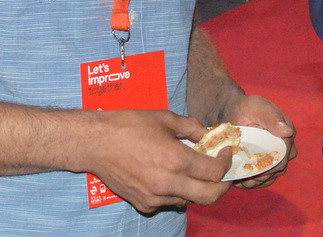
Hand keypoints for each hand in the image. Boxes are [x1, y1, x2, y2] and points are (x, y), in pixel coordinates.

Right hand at [86, 109, 232, 213]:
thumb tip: (210, 134)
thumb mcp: (165, 118)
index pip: (215, 172)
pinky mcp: (144, 204)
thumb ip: (192, 128)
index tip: (226, 153)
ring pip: (189, 200)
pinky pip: (170, 202)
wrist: (96, 143)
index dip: (226, 163)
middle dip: (222, 185)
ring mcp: (155, 197)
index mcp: (177, 160)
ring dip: (197, 188)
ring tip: (192, 170)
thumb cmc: (129, 126)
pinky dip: (176, 191)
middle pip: (209, 196)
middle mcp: (168, 183)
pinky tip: (168, 175)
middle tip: (222, 172)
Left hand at [218, 94, 296, 188]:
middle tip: (247, 177)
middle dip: (264, 174)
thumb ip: (270, 116)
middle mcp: (284, 145)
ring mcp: (275, 156)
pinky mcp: (265, 164)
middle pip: (279, 167)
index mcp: (286, 132)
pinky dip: (254, 182)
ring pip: (272, 175)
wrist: (230, 113)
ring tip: (243, 181)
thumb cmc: (243, 108)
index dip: (272, 162)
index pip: (285, 152)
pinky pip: (264, 179)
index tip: (255, 166)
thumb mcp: (254, 106)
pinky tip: (242, 182)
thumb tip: (287, 131)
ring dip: (258, 180)